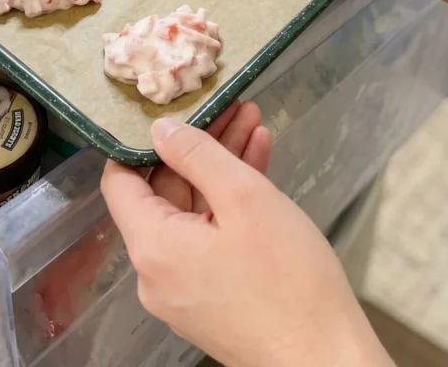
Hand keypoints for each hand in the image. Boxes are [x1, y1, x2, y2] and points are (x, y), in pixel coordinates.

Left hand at [102, 119, 391, 366]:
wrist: (327, 361)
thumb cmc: (288, 281)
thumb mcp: (243, 198)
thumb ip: (197, 155)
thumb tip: (159, 128)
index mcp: (151, 246)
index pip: (120, 179)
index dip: (140, 139)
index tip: (170, 108)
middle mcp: (155, 271)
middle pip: (163, 191)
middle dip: (199, 145)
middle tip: (232, 107)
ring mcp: (182, 289)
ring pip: (192, 211)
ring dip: (220, 168)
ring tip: (253, 122)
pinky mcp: (210, 298)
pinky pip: (208, 237)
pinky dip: (229, 204)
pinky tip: (258, 163)